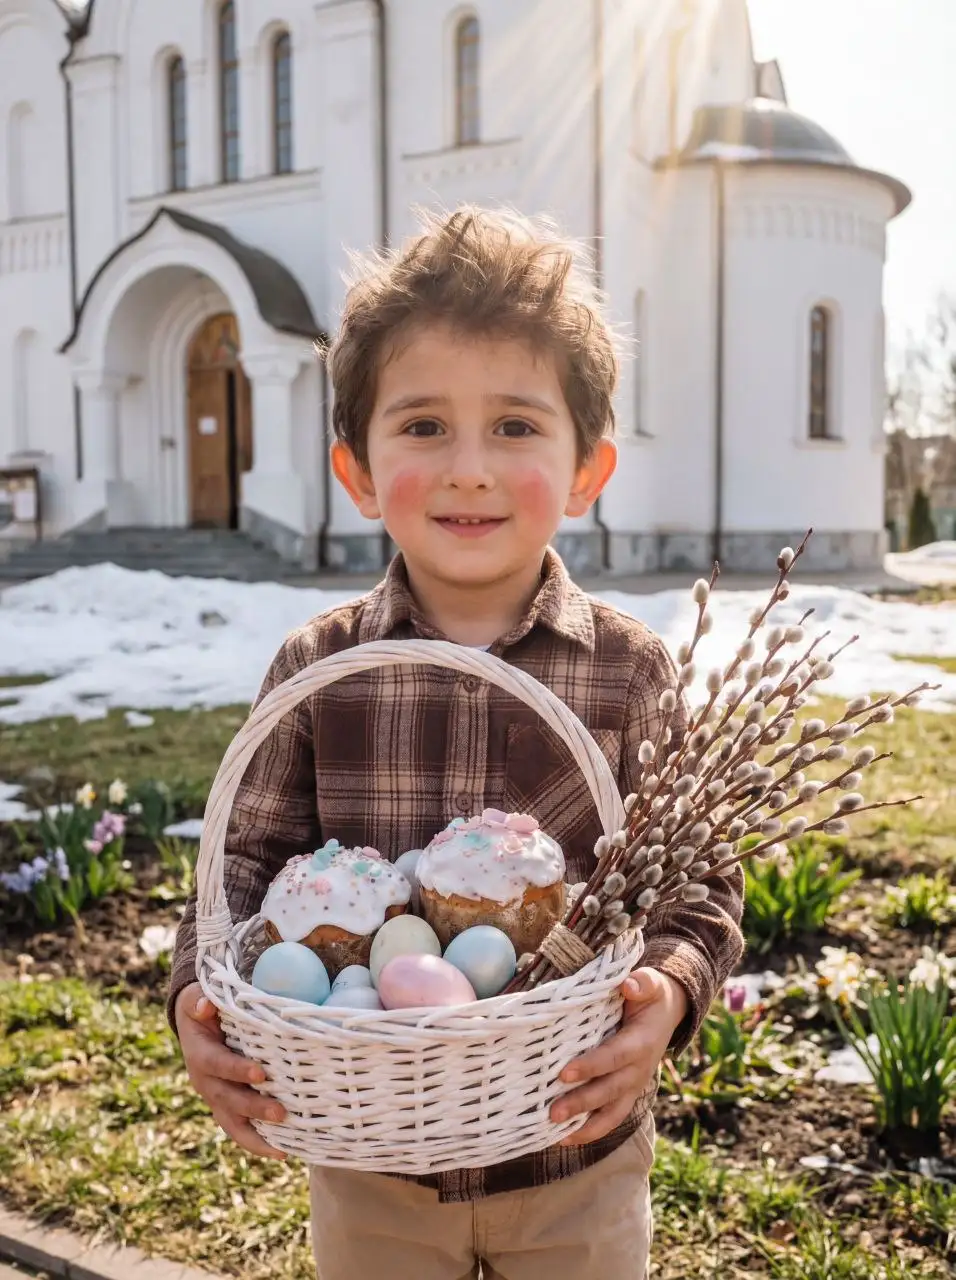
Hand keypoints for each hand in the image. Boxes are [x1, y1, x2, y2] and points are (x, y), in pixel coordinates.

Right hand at [175, 981, 287, 1160]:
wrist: (193, 1026)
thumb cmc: (203, 1009)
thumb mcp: (197, 1000)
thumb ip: (199, 1001)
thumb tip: (206, 1005)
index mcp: (199, 1056)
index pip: (218, 1065)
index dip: (236, 1070)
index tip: (260, 1074)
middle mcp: (206, 1083)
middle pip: (228, 1100)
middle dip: (254, 1108)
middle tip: (281, 1113)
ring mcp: (216, 1099)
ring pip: (233, 1124)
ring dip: (258, 1137)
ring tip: (284, 1148)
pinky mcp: (227, 1109)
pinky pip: (241, 1131)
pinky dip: (259, 1144)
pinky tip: (283, 1152)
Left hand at [550, 967, 687, 1146]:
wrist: (669, 1013)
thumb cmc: (651, 996)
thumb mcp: (651, 983)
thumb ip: (642, 983)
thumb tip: (628, 985)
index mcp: (641, 1042)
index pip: (614, 1057)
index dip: (591, 1066)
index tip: (564, 1073)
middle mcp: (639, 1070)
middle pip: (609, 1091)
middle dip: (581, 1103)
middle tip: (553, 1112)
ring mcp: (634, 1085)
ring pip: (612, 1113)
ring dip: (585, 1127)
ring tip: (556, 1135)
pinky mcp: (627, 1093)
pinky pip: (611, 1118)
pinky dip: (590, 1132)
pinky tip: (565, 1139)